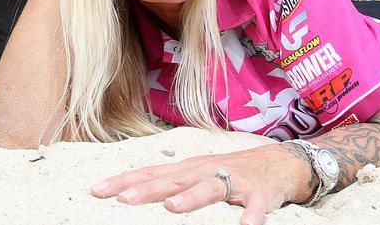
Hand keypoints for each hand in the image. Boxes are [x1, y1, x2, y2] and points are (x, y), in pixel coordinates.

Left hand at [90, 144, 308, 224]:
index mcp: (190, 169)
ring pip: (211, 188)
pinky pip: (254, 207)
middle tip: (123, 199)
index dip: (125, 181)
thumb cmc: (233, 171)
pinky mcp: (259, 194)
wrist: (282, 163)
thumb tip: (133, 191)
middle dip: (148, 189)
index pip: (152, 173)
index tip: (97, 190)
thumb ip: (171, 183)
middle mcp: (208, 171)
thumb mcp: (199, 173)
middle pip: (174, 180)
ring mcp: (234, 181)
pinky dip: (250, 216)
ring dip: (191, 198)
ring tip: (172, 208)